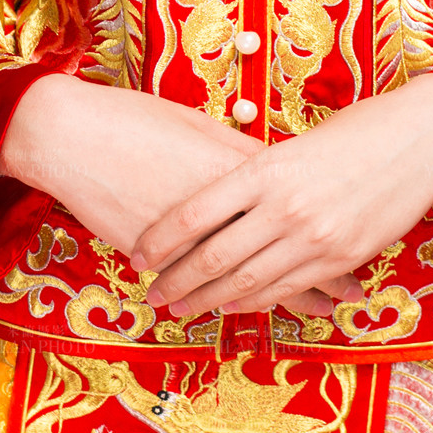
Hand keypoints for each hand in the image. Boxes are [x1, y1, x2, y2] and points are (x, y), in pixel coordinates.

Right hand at [0, 75, 355, 317]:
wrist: (76, 136)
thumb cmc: (137, 120)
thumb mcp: (201, 128)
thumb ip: (241, 157)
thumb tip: (274, 171)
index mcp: (244, 172)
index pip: (300, 213)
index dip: (331, 239)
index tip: (356, 254)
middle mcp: (227, 210)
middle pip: (286, 251)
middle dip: (321, 278)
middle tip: (349, 297)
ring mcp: (195, 238)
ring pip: (250, 276)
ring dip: (283, 296)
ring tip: (315, 312)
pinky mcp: (165, 257)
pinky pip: (208, 283)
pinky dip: (232, 298)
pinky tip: (246, 309)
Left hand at [132, 72, 432, 318]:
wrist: (420, 138)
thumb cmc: (352, 129)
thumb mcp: (290, 144)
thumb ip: (251, 174)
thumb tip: (208, 198)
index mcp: (264, 169)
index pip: (194, 214)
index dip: (160, 240)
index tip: (137, 255)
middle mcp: (285, 208)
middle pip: (213, 257)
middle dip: (176, 281)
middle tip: (152, 295)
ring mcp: (315, 238)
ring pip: (247, 282)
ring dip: (208, 300)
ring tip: (181, 308)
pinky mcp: (341, 259)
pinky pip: (287, 289)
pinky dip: (254, 301)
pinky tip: (232, 306)